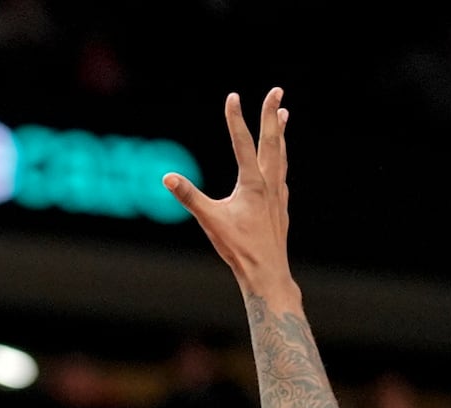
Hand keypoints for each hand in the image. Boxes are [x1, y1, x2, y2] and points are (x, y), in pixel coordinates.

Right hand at [164, 88, 290, 288]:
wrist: (267, 273)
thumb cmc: (239, 249)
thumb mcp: (210, 221)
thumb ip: (189, 197)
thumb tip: (167, 177)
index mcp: (252, 184)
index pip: (243, 143)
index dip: (236, 118)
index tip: (233, 96)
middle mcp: (269, 184)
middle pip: (271, 141)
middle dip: (271, 114)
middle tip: (276, 91)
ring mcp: (278, 196)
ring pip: (280, 156)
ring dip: (280, 134)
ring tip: (283, 115)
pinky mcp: (281, 208)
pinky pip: (282, 175)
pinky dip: (281, 160)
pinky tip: (280, 162)